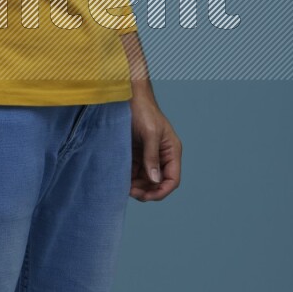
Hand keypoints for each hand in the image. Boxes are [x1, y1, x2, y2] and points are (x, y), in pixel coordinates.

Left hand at [129, 86, 181, 201]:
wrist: (127, 95)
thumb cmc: (143, 109)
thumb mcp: (150, 133)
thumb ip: (152, 157)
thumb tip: (155, 180)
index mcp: (171, 150)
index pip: (172, 179)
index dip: (162, 191)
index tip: (146, 196)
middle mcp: (162, 155)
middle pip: (158, 182)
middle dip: (147, 190)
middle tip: (130, 192)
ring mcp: (149, 155)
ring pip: (146, 180)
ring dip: (137, 186)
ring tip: (123, 186)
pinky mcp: (136, 153)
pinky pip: (134, 171)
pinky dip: (129, 178)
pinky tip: (120, 179)